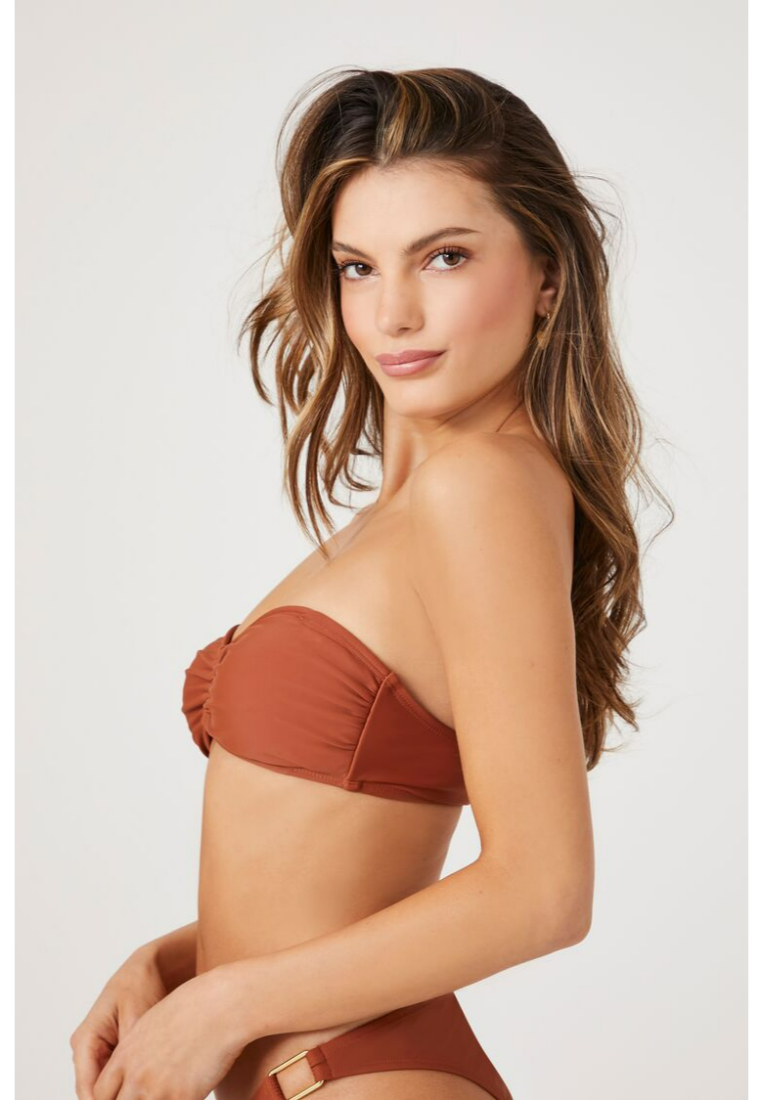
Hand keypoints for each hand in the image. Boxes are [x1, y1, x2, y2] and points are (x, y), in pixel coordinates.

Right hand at [70, 947, 170, 1099]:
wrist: (153, 966)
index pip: (88, 1089)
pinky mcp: (114, 1052)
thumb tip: (132, 1083)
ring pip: (109, 1087)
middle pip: (97, 1092)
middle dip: (120, 1098)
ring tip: (152, 1093)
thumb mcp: (138, 1017)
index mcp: (86, 1039)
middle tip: (147, 1099)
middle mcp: (87, 1049)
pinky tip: (154, 1084)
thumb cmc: (143, 983)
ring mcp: (99, 1052)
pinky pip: (120, 1077)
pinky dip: (134, 1082)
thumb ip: (131, 1054)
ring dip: (127, 1092)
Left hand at [91, 965, 247, 1099]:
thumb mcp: (155, 1021)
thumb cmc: (194, 1006)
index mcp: (126, 1054)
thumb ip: (138, 1048)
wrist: (221, 1005)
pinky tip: (188, 1094)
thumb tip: (136, 1065)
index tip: (125, 1096)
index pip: (101, 1093)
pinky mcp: (182, 1097)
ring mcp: (158, 1089)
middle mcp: (136, 1075)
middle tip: (148, 1095)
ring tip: (167, 1094)